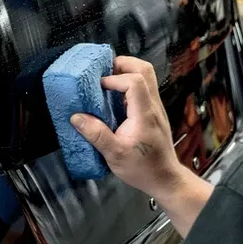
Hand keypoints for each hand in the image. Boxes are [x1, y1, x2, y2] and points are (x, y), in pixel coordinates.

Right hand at [70, 56, 183, 198]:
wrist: (165, 178)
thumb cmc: (143, 169)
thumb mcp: (114, 155)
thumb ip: (96, 134)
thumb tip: (77, 117)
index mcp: (144, 113)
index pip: (134, 81)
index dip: (115, 78)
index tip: (99, 87)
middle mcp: (153, 105)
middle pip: (145, 69)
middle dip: (123, 64)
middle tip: (104, 71)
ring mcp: (156, 107)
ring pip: (147, 76)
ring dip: (127, 72)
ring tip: (108, 80)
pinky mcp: (154, 112)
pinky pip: (145, 88)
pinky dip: (130, 84)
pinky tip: (115, 96)